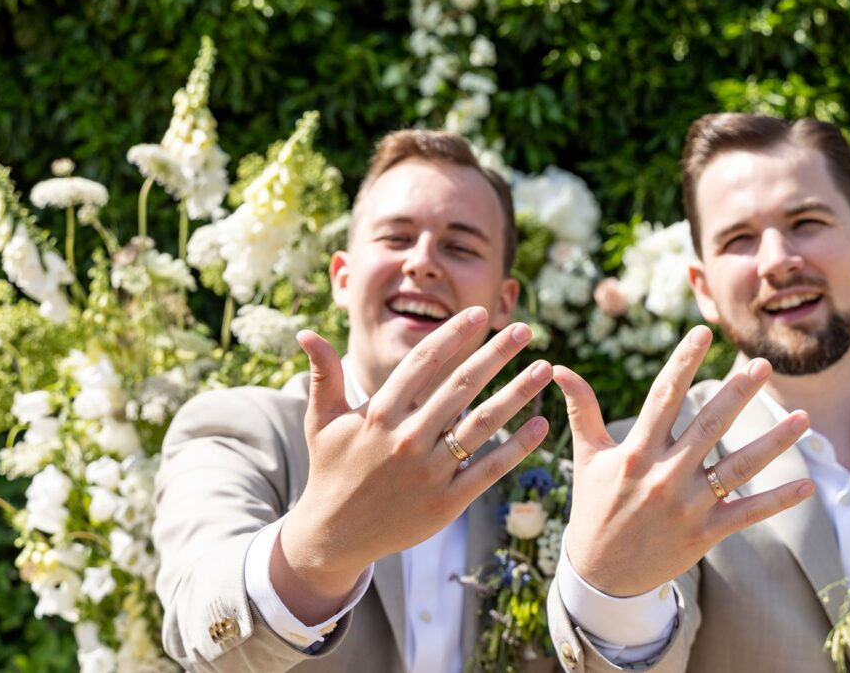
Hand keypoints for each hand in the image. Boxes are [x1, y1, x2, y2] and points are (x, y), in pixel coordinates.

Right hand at [274, 306, 550, 621]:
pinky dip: (518, 447)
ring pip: (482, 424)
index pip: (425, 363)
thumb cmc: (331, 469)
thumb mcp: (321, 421)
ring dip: (517, 393)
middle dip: (496, 354)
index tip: (481, 314)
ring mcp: (429, 471)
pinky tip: (540, 424)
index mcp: (380, 413)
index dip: (455, 335)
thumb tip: (305, 334)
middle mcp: (407, 438)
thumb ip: (324, 375)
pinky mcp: (447, 502)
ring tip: (544, 369)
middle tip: (525, 330)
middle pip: (461, 386)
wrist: (334, 534)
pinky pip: (490, 469)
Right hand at [554, 325, 814, 596]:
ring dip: (774, 442)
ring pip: (738, 467)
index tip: (702, 332)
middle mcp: (663, 475)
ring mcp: (688, 505)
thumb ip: (581, 410)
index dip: (683, 362)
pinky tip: (808, 483)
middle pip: (709, 426)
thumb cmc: (594, 506)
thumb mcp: (587, 456)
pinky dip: (779, 500)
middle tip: (763, 365)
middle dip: (738, 393)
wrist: (602, 573)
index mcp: (635, 452)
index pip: (663, 397)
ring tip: (803, 417)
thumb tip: (559, 369)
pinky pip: (748, 512)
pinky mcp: (706, 532)